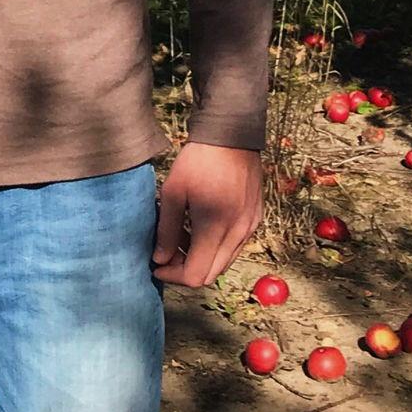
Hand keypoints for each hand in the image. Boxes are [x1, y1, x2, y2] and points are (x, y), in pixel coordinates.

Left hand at [151, 141, 261, 286]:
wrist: (232, 135)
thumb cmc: (198, 160)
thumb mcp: (173, 192)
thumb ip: (166, 230)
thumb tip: (160, 259)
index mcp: (215, 228)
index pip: (196, 275)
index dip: (173, 276)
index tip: (157, 266)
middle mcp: (237, 234)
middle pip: (211, 274)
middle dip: (186, 270)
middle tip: (167, 254)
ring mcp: (249, 227)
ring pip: (224, 262)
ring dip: (201, 258)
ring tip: (181, 236)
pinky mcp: (254, 219)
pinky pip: (234, 246)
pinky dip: (215, 246)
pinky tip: (199, 226)